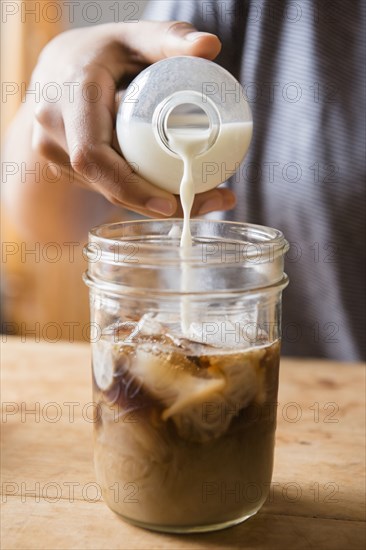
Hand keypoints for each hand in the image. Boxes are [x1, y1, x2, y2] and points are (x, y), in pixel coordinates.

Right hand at [31, 21, 236, 217]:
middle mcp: (53, 129)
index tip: (168, 204)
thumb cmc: (100, 50)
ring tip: (203, 199)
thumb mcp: (134, 36)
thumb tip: (210, 46)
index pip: (92, 155)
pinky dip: (140, 195)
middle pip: (105, 182)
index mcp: (69, 95)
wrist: (59, 66)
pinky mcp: (64, 167)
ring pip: (107, 190)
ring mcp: (54, 152)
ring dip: (152, 202)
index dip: (128, 186)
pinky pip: (104, 188)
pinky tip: (174, 193)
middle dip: (156, 201)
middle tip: (209, 201)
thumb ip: (171, 37)